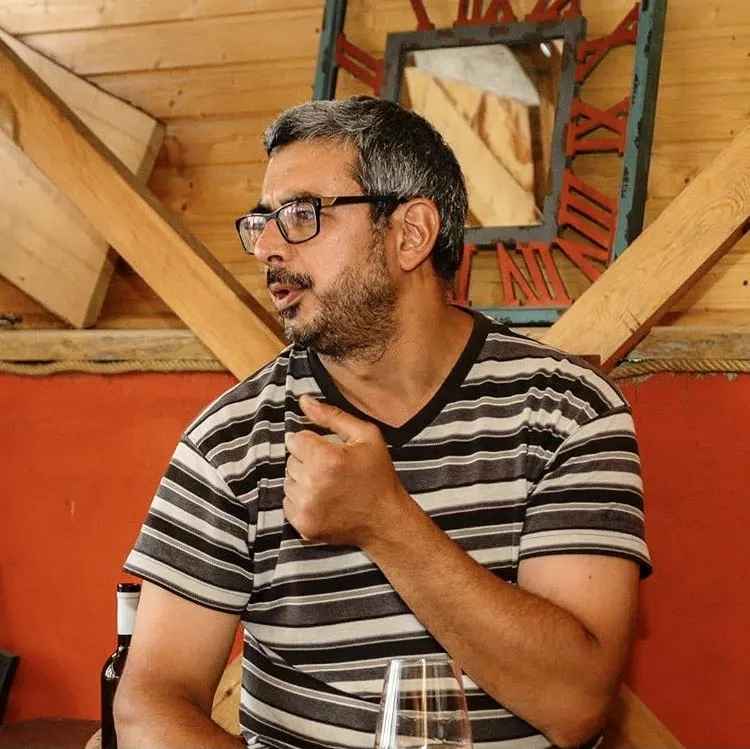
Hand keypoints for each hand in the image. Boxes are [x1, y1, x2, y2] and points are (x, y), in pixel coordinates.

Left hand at [283, 395, 407, 546]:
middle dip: (308, 461)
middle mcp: (312, 483)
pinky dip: (301, 500)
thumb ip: (331, 416)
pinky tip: (323, 500)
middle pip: (291, 461)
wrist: (385, 520)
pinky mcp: (303, 525)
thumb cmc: (378, 476)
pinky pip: (288, 503)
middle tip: (332, 470)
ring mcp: (306, 507)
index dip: (311, 443)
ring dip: (303, 481)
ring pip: (288, 482)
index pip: (295, 439)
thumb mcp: (366, 436)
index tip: (327, 452)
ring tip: (328, 485)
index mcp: (327, 458)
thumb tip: (303, 400)